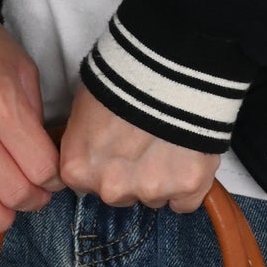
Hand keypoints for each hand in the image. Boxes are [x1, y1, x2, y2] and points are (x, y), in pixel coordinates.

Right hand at [0, 15, 61, 232]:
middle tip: (33, 196)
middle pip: (12, 192)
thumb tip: (45, 160)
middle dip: (32, 202)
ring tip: (5, 212)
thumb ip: (34, 117)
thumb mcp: (21, 69)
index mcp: (1, 105)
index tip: (53, 178)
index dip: (54, 180)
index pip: (41, 168)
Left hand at [59, 84, 219, 212]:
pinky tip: (188, 158)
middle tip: (145, 141)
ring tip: (169, 143)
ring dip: (161, 178)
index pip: (86, 185)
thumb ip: (84, 138)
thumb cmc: (122, 77)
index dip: (103, 165)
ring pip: (154, 197)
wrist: (169, 65)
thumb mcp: (84, 104)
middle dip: (132, 175)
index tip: (115, 149)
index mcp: (79, 169)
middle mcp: (111, 187)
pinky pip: (185, 202)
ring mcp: (151, 190)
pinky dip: (188, 186)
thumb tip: (92, 144)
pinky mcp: (187, 186)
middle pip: (121, 195)